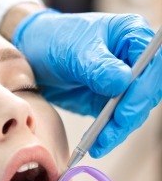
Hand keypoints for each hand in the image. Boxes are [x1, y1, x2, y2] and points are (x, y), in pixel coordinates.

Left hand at [12, 10, 160, 157]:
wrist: (31, 55)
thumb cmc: (53, 40)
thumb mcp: (73, 50)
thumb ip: (98, 66)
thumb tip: (122, 82)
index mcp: (131, 35)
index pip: (151, 64)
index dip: (143, 88)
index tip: (125, 109)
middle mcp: (133, 59)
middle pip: (147, 91)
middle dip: (131, 114)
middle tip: (112, 131)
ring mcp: (122, 82)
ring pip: (133, 110)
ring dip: (119, 129)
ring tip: (100, 143)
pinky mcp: (109, 101)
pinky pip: (115, 121)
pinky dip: (108, 133)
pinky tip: (96, 145)